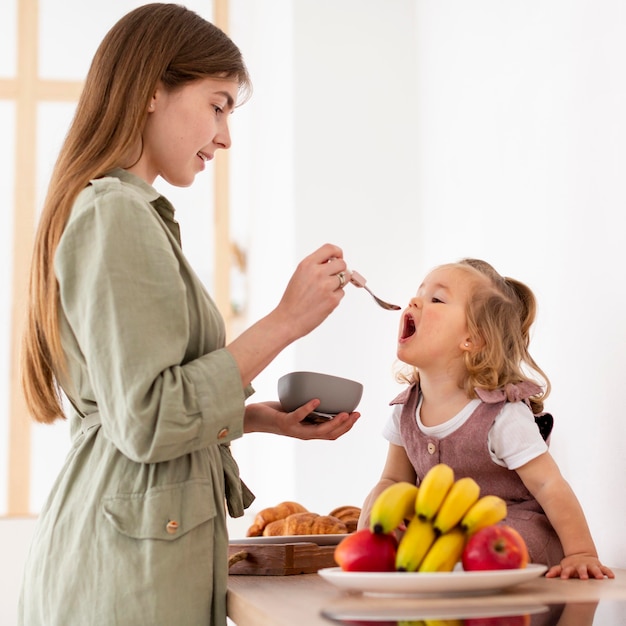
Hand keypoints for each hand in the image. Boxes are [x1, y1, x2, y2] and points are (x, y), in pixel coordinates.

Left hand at [244, 400, 358, 439]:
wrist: (252, 418)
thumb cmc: (274, 413)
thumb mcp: (295, 410)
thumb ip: (308, 407)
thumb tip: (322, 392)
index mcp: (308, 432)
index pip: (332, 434)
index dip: (346, 427)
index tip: (357, 415)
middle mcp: (303, 434)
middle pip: (330, 435)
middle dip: (345, 426)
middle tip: (355, 414)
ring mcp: (294, 430)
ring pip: (318, 431)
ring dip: (333, 422)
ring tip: (344, 412)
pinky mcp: (284, 422)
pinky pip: (298, 416)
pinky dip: (308, 408)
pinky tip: (316, 400)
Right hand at [274, 243, 348, 338]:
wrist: (288, 319)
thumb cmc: (293, 299)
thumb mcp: (300, 275)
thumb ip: (316, 266)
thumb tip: (335, 262)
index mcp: (307, 264)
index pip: (330, 249)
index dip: (338, 252)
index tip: (338, 257)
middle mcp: (317, 273)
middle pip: (342, 264)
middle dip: (341, 270)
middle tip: (333, 278)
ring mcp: (326, 286)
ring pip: (345, 278)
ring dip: (339, 284)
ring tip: (325, 291)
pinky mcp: (332, 300)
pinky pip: (342, 293)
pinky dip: (335, 297)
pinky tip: (323, 301)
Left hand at [545, 554, 614, 578]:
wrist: (582, 555)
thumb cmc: (571, 564)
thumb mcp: (563, 566)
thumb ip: (556, 571)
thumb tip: (546, 576)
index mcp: (572, 567)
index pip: (567, 570)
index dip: (565, 573)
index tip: (563, 578)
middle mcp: (581, 566)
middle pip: (581, 569)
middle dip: (582, 573)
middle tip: (583, 577)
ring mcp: (590, 566)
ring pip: (594, 569)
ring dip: (596, 572)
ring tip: (599, 577)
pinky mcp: (599, 566)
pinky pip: (605, 569)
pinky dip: (608, 572)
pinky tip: (611, 576)